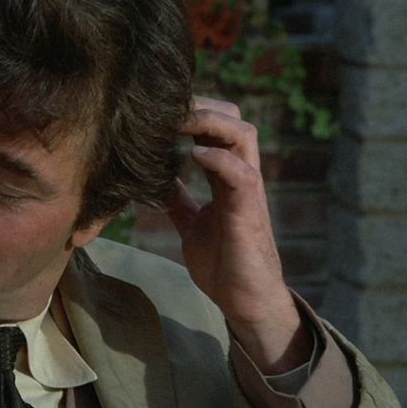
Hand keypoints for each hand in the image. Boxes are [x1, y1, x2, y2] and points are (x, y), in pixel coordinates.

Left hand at [168, 95, 311, 373]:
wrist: (246, 302)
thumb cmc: (223, 263)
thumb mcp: (192, 224)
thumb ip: (180, 200)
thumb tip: (156, 180)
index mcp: (226, 177)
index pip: (216, 128)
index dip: (192, 112)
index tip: (159, 108)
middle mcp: (241, 176)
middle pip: (233, 120)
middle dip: (202, 106)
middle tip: (167, 106)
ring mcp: (248, 192)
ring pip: (243, 136)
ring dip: (211, 121)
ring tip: (179, 120)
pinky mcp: (249, 213)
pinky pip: (242, 174)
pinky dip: (219, 159)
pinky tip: (193, 154)